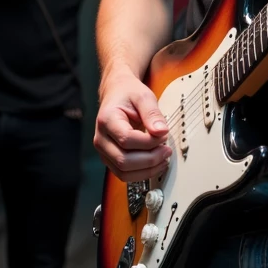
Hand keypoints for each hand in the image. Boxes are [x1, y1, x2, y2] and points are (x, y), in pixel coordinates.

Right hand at [95, 65, 171, 180]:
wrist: (117, 93)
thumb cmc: (128, 94)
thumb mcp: (143, 96)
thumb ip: (152, 113)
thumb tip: (161, 132)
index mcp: (106, 120)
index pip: (127, 139)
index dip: (149, 142)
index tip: (164, 135)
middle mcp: (101, 139)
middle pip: (124, 160)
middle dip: (150, 159)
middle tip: (166, 150)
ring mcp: (104, 152)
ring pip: (124, 173)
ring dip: (147, 170)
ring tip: (163, 158)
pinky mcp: (111, 159)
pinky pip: (125, 174)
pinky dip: (142, 173)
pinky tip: (155, 163)